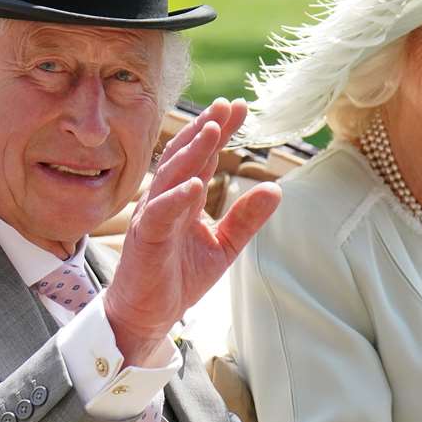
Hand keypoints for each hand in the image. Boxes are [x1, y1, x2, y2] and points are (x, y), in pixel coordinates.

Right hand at [104, 98, 280, 364]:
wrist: (146, 316)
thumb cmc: (177, 277)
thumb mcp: (223, 245)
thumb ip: (246, 218)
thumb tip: (276, 190)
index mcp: (182, 198)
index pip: (203, 157)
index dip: (219, 131)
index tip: (239, 107)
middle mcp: (165, 200)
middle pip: (185, 156)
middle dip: (206, 129)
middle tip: (227, 106)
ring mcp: (152, 217)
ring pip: (171, 177)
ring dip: (191, 153)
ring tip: (212, 131)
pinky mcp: (145, 240)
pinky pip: (159, 214)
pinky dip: (176, 198)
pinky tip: (194, 184)